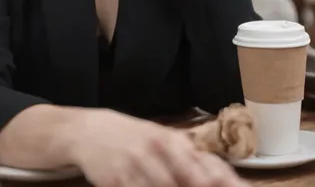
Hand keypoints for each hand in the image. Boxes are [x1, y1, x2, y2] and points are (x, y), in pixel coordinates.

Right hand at [70, 109, 247, 186]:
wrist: (89, 131)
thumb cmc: (134, 138)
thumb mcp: (162, 140)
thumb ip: (190, 158)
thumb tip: (224, 178)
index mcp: (172, 140)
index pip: (205, 166)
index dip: (223, 181)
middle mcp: (155, 150)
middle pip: (189, 182)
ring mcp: (134, 166)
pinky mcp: (115, 181)